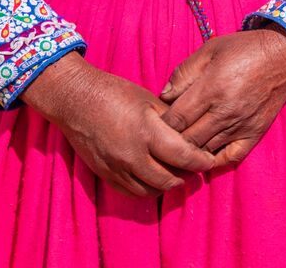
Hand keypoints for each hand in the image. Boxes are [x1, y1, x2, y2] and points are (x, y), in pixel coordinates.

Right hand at [21, 53, 216, 196]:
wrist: (76, 100)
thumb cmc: (116, 94)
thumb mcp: (149, 101)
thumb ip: (171, 121)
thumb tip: (191, 135)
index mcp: (147, 132)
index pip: (182, 156)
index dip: (200, 162)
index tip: (209, 161)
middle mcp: (132, 155)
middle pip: (169, 179)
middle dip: (187, 176)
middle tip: (196, 168)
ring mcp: (116, 168)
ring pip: (151, 190)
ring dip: (168, 185)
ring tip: (177, 173)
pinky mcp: (105, 174)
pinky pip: (131, 192)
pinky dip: (148, 189)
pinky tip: (155, 178)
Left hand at [159, 30, 285, 165]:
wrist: (284, 54)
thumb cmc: (243, 48)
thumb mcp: (209, 50)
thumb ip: (184, 72)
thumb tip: (164, 96)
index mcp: (211, 88)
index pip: (175, 119)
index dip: (161, 125)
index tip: (157, 122)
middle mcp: (225, 110)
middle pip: (187, 140)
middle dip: (171, 141)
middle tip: (164, 137)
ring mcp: (241, 124)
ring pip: (205, 151)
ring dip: (190, 151)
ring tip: (181, 146)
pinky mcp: (255, 132)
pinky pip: (230, 157)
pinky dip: (215, 160)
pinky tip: (205, 154)